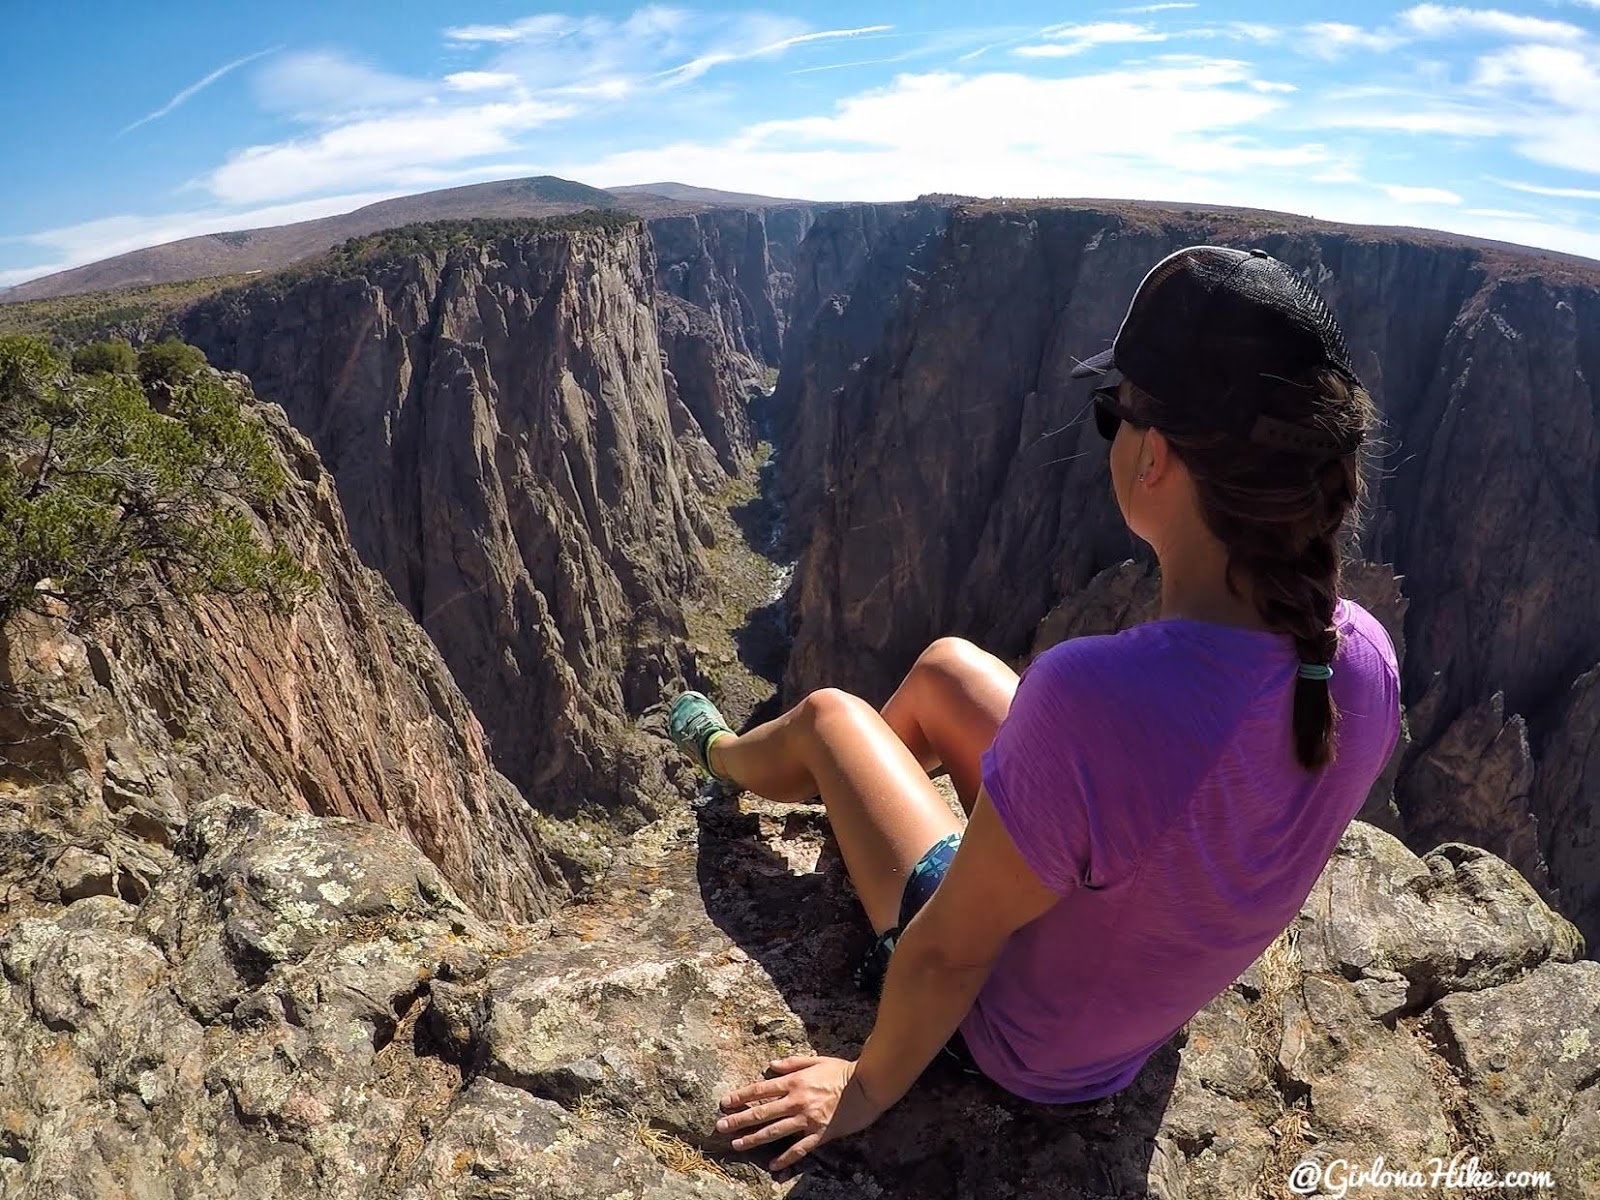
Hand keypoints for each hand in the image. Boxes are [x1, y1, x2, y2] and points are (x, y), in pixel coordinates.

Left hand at [715, 1055, 885, 1170]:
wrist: (868, 1087)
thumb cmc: (842, 1071)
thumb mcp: (816, 1060)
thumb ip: (792, 1063)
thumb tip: (770, 1066)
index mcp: (795, 1081)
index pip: (761, 1089)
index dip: (741, 1096)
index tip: (725, 1102)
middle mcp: (797, 1101)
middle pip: (762, 1111)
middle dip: (739, 1119)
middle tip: (721, 1126)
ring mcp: (807, 1119)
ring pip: (775, 1131)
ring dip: (754, 1138)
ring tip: (737, 1144)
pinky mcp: (820, 1134)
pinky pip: (799, 1149)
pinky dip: (785, 1158)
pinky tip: (773, 1165)